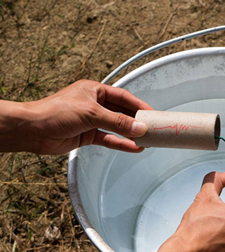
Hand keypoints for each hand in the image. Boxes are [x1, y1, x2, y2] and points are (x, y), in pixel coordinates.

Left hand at [21, 80, 152, 153]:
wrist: (33, 130)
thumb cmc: (57, 112)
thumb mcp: (92, 114)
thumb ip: (117, 122)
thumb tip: (140, 128)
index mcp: (94, 90)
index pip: (123, 97)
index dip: (139, 105)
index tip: (153, 114)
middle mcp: (94, 105)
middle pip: (121, 113)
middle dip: (137, 122)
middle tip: (153, 128)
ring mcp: (91, 121)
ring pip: (116, 128)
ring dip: (130, 135)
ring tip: (147, 141)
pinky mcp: (87, 136)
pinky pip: (109, 140)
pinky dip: (121, 144)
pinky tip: (133, 148)